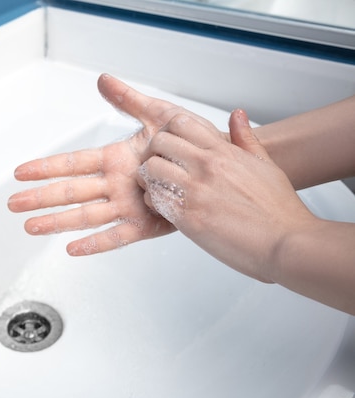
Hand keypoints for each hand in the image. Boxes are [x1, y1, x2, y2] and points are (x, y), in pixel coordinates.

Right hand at [8, 74, 215, 255]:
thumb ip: (128, 100)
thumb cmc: (190, 142)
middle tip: (14, 204)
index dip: (46, 167)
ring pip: (85, 215)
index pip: (73, 163)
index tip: (21, 171)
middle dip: (40, 198)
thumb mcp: (159, 115)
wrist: (218, 167)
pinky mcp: (144, 225)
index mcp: (115, 160)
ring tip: (32, 227)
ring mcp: (127, 206)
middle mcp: (115, 185)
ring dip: (57, 221)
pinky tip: (73, 249)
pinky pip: (116, 236)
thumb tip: (103, 80)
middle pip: (70, 192)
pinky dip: (95, 243)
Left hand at [139, 108, 316, 281]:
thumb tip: (237, 115)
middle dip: (155, 153)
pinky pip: (154, 199)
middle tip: (162, 168)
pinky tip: (166, 208)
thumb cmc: (278, 209)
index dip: (170, 133)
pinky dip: (154, 202)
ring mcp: (195, 190)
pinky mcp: (187, 217)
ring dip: (151, 178)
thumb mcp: (266, 164)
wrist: (285, 243)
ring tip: (162, 189)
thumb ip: (246, 138)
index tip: (173, 148)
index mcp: (223, 151)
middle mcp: (206, 166)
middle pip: (159, 142)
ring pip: (151, 169)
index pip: (180, 123)